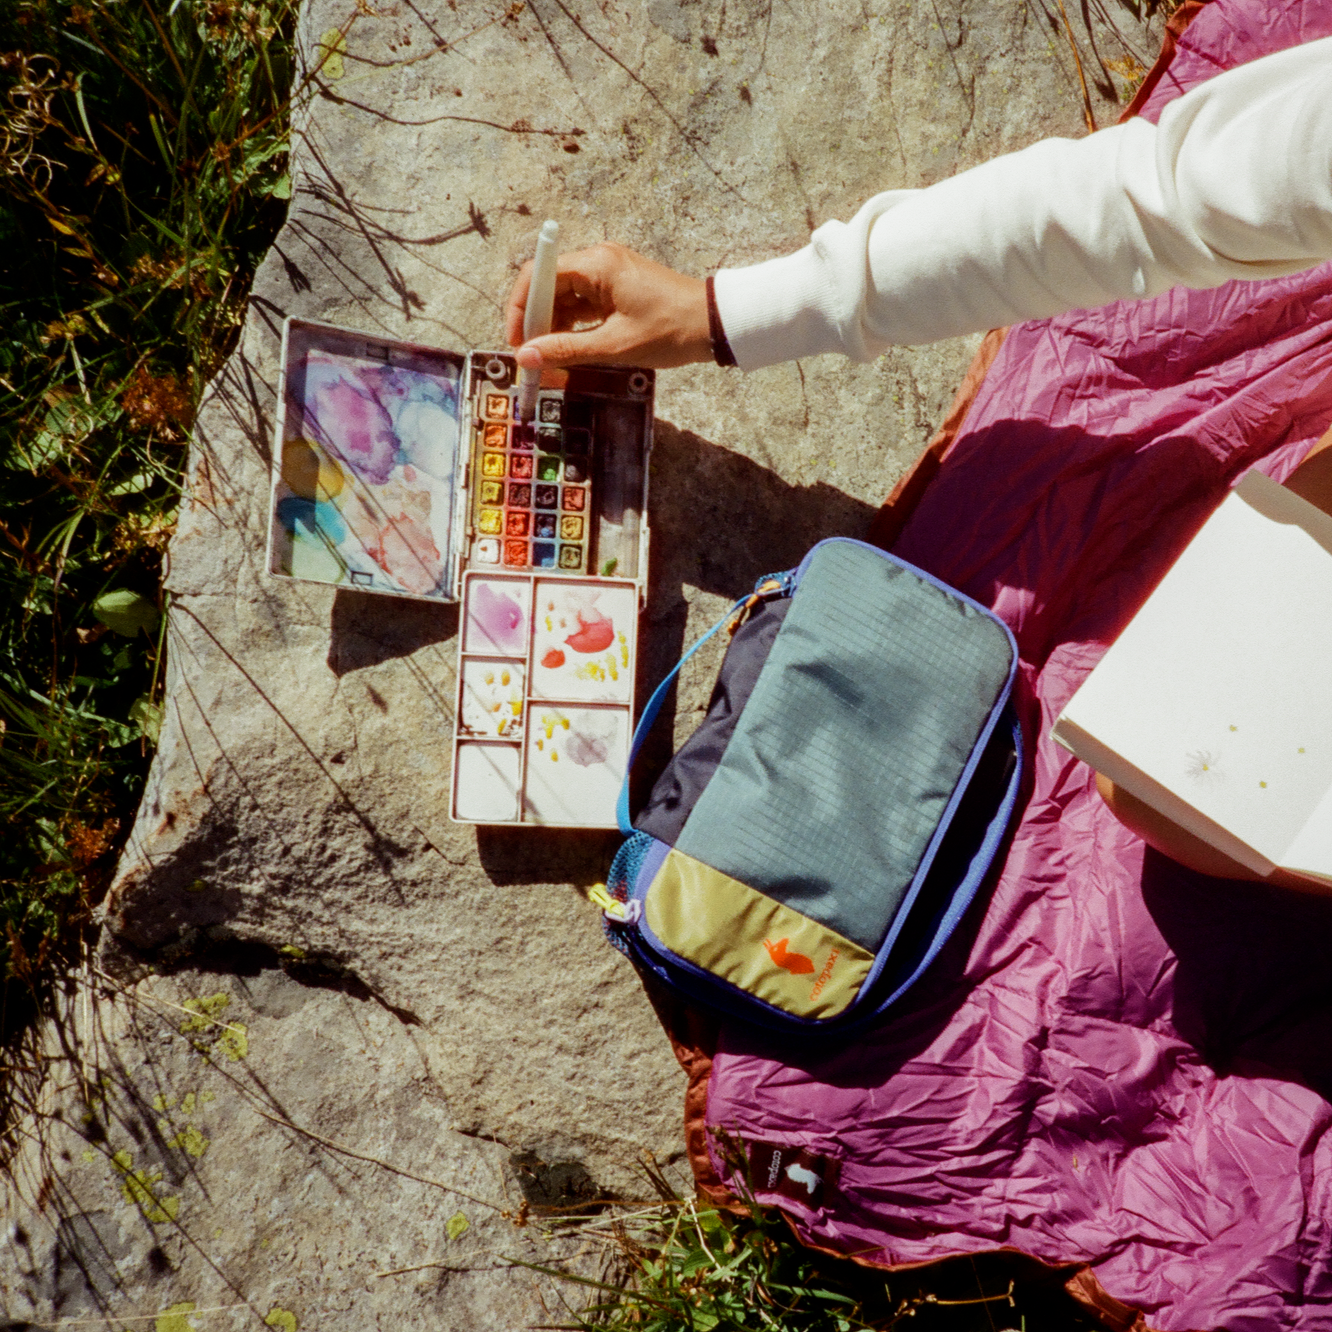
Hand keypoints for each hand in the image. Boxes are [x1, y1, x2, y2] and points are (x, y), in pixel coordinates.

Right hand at [505, 242, 711, 370]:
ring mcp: (608, 274)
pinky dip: (572, 326)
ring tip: (549, 359)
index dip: (520, 308)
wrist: (715, 324)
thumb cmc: (670, 330)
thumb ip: (567, 350)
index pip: (538, 275)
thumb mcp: (615, 345)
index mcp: (596, 264)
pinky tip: (569, 350)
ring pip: (565, 297)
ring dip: (553, 327)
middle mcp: (598, 261)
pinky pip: (583, 304)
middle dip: (536, 322)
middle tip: (531, 357)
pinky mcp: (617, 288)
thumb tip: (527, 357)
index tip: (517, 341)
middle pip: (548, 285)